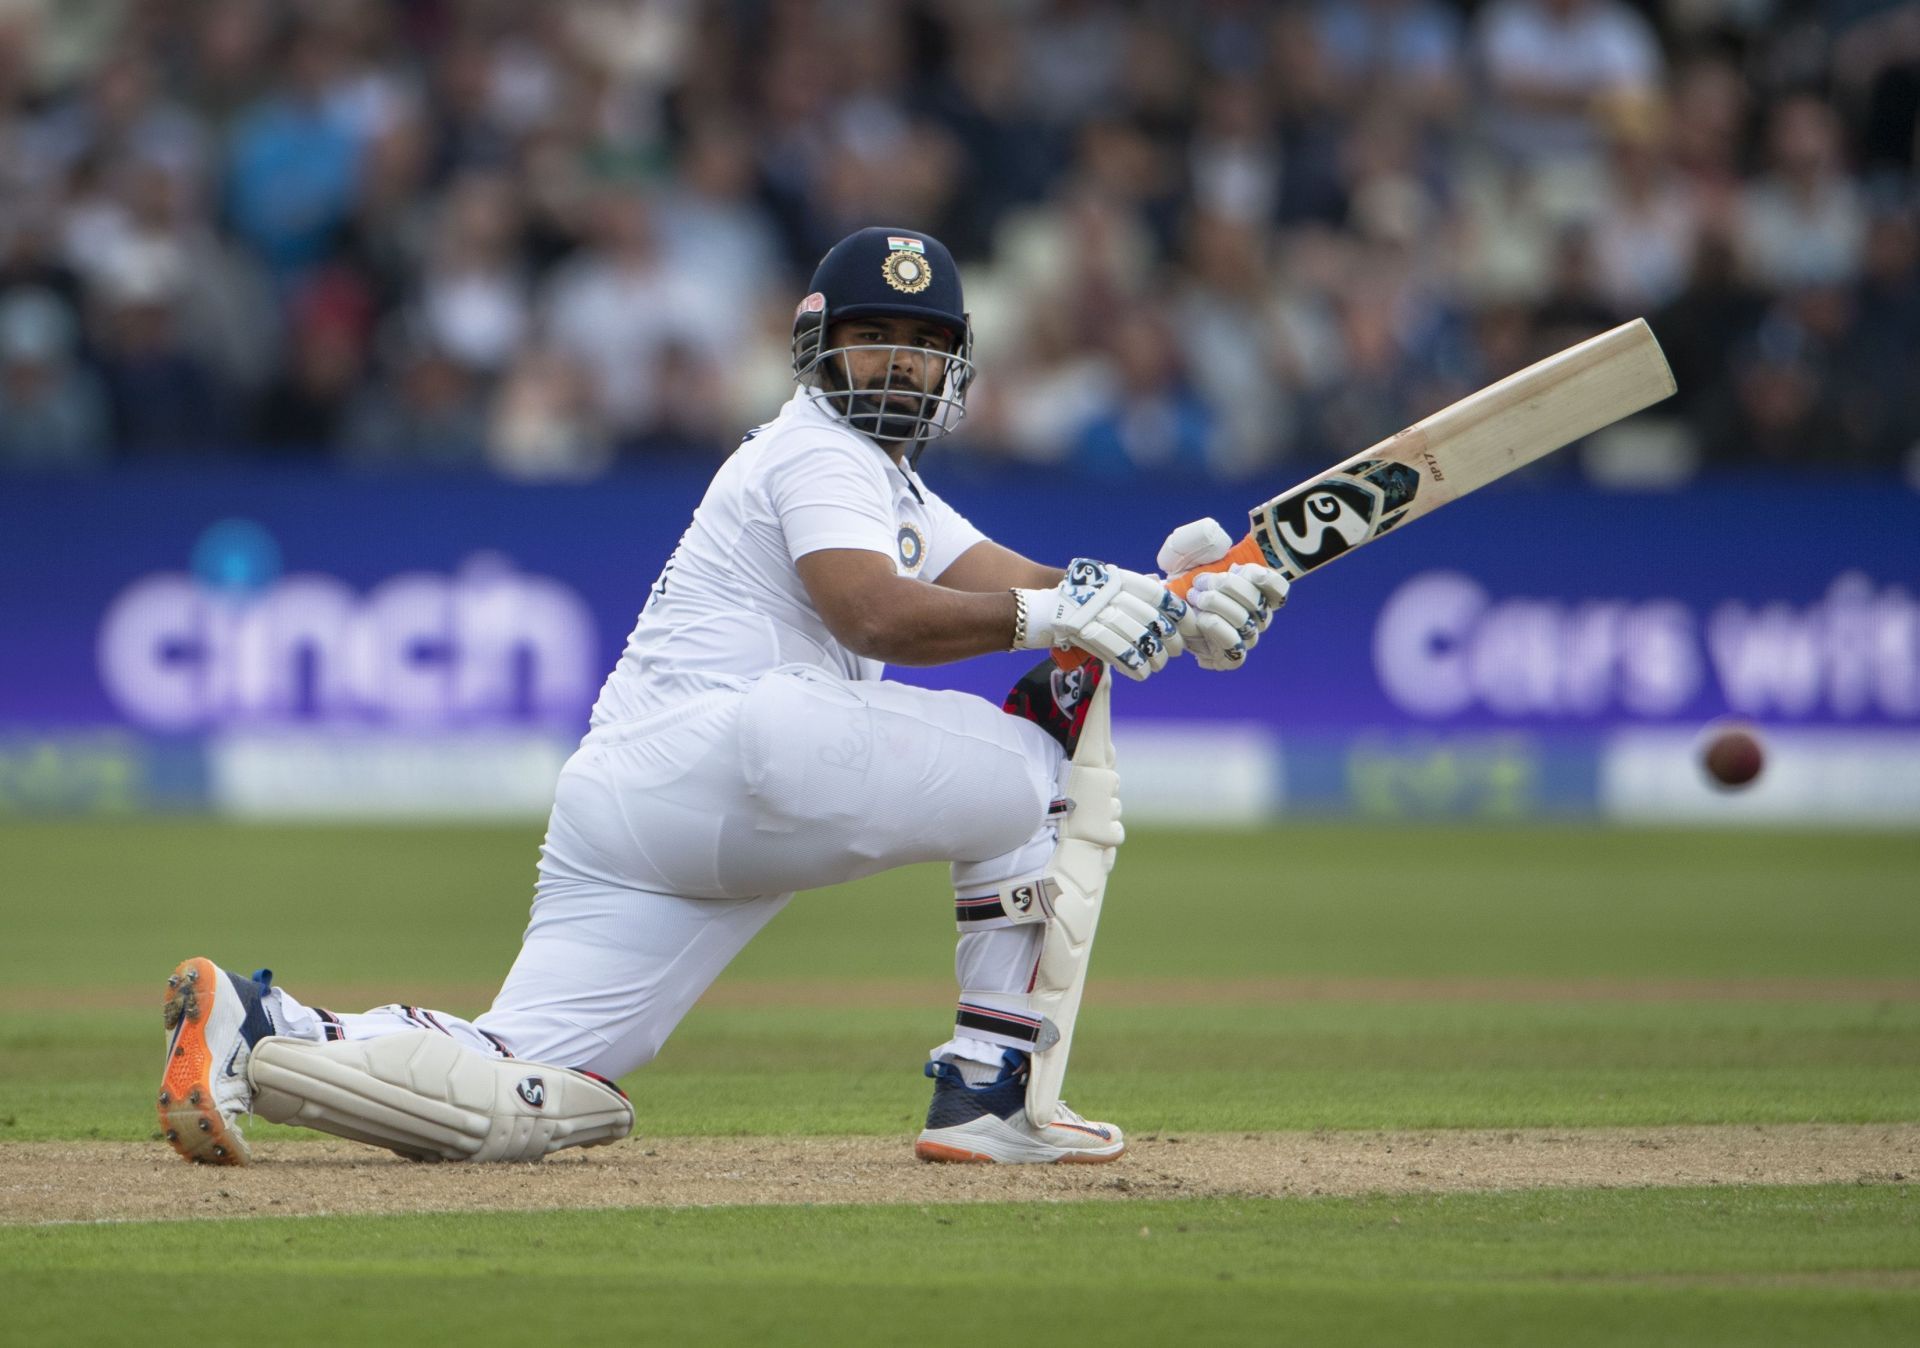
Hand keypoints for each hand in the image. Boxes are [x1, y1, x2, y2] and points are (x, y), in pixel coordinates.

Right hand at [1015, 559, 1187, 680]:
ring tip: (1158, 665)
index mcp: (1114, 578)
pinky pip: (1117, 652)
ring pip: (1137, 638)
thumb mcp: (1102, 585)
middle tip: (1175, 650)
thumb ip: (1131, 587)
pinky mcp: (1081, 632)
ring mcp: (1093, 611)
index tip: (1189, 625)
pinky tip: (1142, 674)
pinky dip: (1134, 666)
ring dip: (1153, 657)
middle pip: (1150, 618)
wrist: (1033, 611)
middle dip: (1169, 638)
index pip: (1155, 593)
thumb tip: (1165, 589)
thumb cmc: (1074, 601)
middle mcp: (1106, 592)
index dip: (1177, 611)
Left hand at [1156, 518, 1290, 671]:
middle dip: (1227, 588)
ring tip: (1195, 598)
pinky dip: (1217, 633)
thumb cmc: (1177, 577)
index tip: (1240, 568)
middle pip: (1258, 604)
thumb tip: (1222, 544)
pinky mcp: (1229, 657)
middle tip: (1199, 582)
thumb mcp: (1184, 550)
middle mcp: (1256, 615)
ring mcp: (1244, 637)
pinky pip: (1236, 652)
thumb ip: (1202, 538)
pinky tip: (1199, 621)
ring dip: (1217, 607)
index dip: (1267, 580)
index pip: (1279, 590)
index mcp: (1256, 590)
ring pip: (1244, 624)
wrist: (1160, 607)